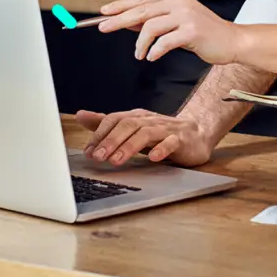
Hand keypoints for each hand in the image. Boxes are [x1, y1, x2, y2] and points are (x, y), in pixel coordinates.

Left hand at [75, 109, 214, 166]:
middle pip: (128, 125)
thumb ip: (107, 124)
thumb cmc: (160, 133)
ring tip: (116, 161)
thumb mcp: (132, 129)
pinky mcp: (181, 140)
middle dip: (111, 141)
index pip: (114, 119)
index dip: (100, 134)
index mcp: (136, 117)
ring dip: (129, 147)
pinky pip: (171, 143)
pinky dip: (162, 149)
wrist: (196, 134)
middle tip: (98, 157)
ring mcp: (166, 129)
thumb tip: (80, 116)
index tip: (89, 151)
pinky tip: (153, 158)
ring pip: (146, 134)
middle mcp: (149, 120)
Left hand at [96, 0, 242, 65]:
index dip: (120, 6)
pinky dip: (155, 51)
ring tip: (138, 55)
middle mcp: (179, 1)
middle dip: (119, 20)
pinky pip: (165, 42)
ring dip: (140, 43)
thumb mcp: (176, 22)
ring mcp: (186, 15)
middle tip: (103, 28)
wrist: (231, 41)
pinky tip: (151, 57)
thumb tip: (125, 21)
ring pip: (151, 26)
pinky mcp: (192, 31)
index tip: (103, 13)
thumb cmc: (202, 33)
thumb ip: (154, 19)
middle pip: (142, 10)